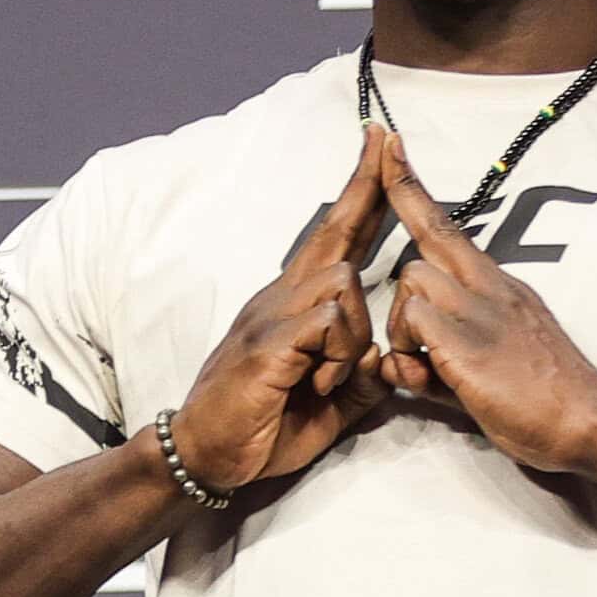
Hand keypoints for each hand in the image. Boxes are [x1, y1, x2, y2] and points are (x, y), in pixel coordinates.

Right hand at [168, 123, 398, 493]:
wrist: (208, 455)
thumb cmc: (264, 428)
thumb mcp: (331, 402)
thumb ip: (361, 375)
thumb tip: (388, 358)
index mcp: (295, 305)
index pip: (335, 239)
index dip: (361, 197)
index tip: (379, 151)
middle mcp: (281, 298)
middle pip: (335, 233)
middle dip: (366, 187)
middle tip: (386, 140)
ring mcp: (271, 316)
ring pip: (342, 284)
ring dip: (355, 331)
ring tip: (333, 376)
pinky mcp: (268, 343)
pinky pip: (327, 323)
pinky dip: (337, 355)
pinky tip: (320, 383)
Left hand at [370, 149, 596, 472]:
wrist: (591, 423)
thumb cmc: (546, 403)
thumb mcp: (484, 373)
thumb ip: (436, 363)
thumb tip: (401, 366)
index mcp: (498, 288)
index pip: (447, 225)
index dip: (412, 188)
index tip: (390, 146)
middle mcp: (490, 287)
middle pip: (422, 247)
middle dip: (403, 296)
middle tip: (415, 338)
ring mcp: (481, 310)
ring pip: (412, 280)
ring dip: (404, 326)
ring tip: (430, 369)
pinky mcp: (468, 341)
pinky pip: (414, 320)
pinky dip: (408, 351)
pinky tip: (430, 379)